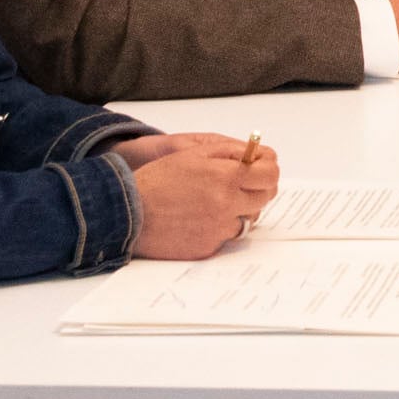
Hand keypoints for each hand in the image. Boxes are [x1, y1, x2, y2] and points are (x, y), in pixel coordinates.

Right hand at [123, 137, 275, 258]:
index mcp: (226, 177)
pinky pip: (226, 236)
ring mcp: (219, 228)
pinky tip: (199, 219)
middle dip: (256, 189)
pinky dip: (219, 227)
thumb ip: (229, 152)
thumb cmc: (158, 180)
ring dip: (238, 210)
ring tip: (213, 203)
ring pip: (247, 219)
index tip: (261, 169)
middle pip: (264, 198)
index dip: (268, 170)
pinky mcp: (209, 246)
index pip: (270, 175)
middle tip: (239, 185)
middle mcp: (227, 204)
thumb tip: (256, 154)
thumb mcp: (193, 153)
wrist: (128, 211)